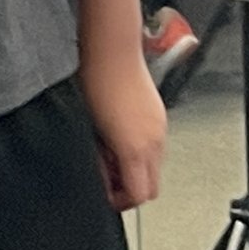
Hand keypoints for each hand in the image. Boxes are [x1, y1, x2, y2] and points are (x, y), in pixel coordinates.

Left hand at [81, 46, 168, 208]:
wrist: (111, 48)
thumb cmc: (95, 80)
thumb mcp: (89, 130)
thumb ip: (99, 160)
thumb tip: (102, 177)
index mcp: (136, 149)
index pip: (140, 195)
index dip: (121, 201)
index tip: (106, 195)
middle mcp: (154, 142)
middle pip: (152, 186)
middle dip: (130, 189)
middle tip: (108, 179)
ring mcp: (160, 128)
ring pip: (154, 167)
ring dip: (135, 169)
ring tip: (110, 154)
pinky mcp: (159, 116)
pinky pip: (154, 147)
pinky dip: (140, 152)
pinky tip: (119, 137)